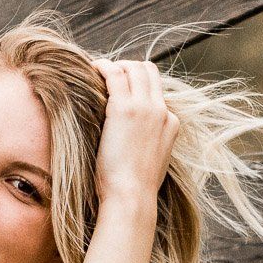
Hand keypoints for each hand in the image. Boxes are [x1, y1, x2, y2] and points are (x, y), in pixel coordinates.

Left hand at [91, 58, 179, 206]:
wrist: (132, 196)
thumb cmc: (135, 188)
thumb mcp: (151, 161)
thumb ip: (147, 143)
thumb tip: (130, 141)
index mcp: (171, 123)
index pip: (156, 91)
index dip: (137, 84)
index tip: (120, 87)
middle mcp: (162, 111)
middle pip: (148, 71)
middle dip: (128, 67)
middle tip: (108, 74)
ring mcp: (145, 107)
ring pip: (133, 68)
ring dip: (115, 65)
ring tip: (97, 70)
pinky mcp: (124, 109)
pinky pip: (114, 74)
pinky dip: (103, 67)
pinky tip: (90, 69)